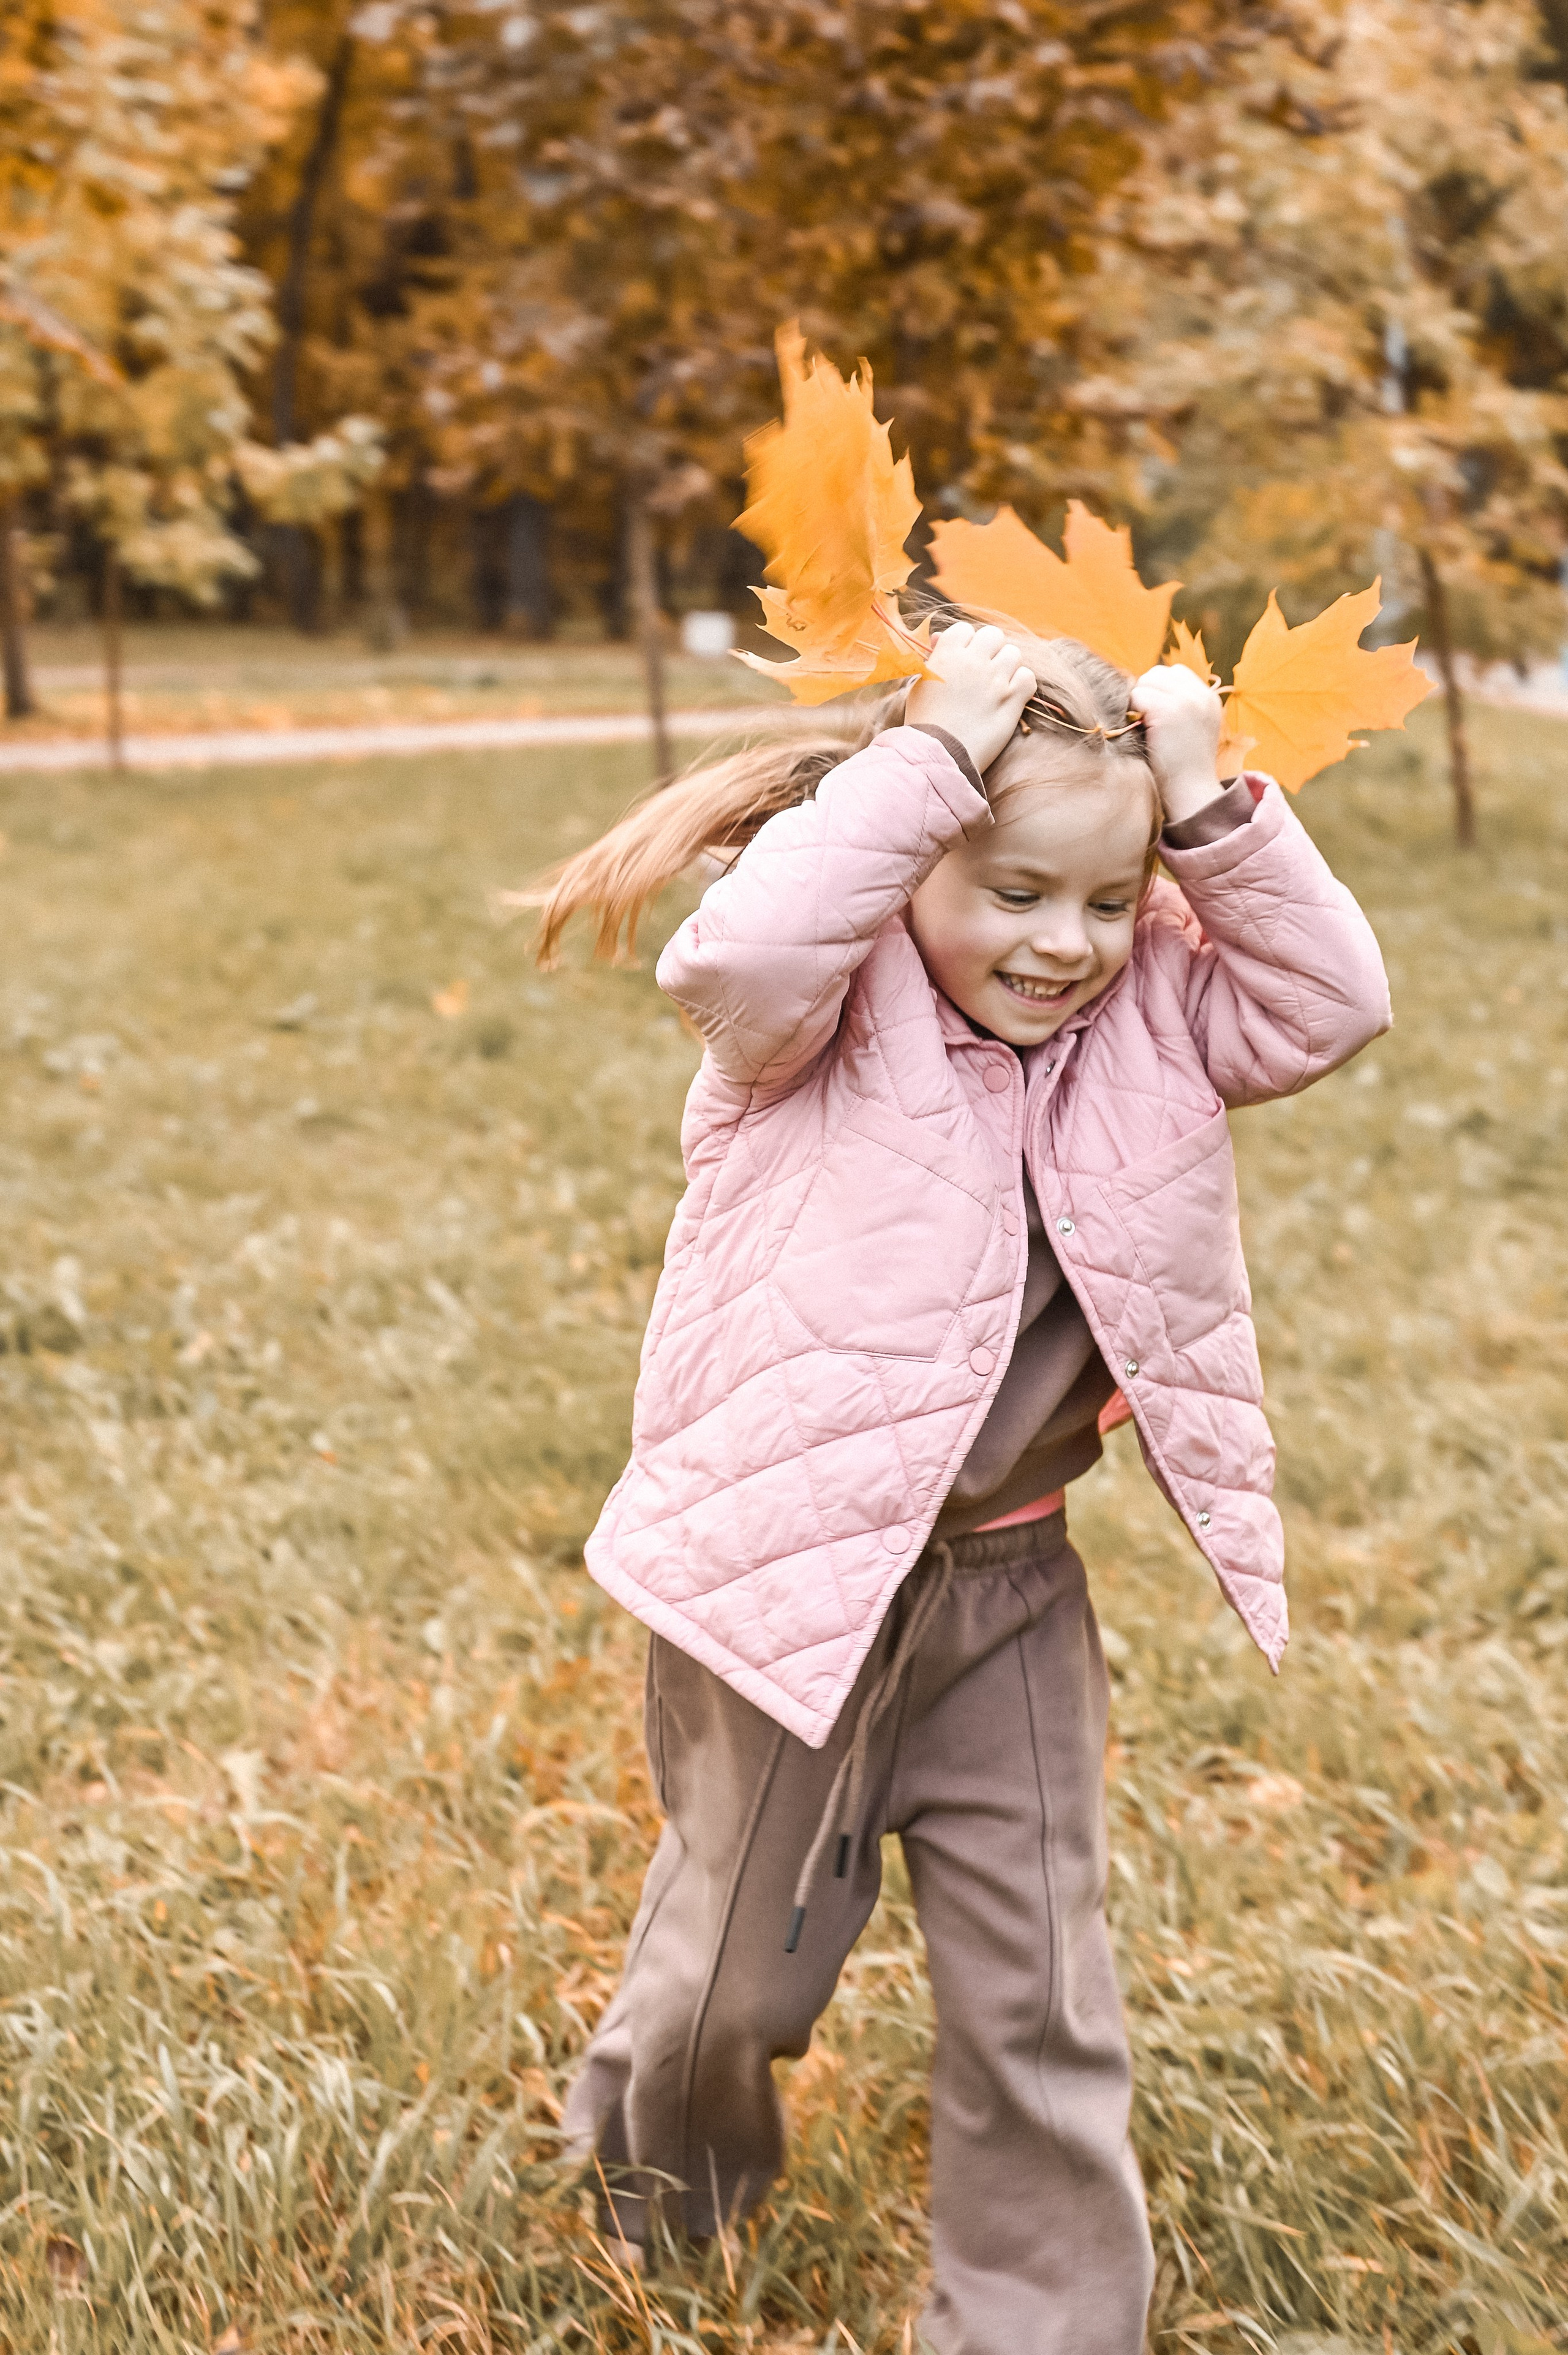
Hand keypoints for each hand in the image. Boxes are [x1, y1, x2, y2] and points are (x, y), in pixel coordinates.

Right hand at [906, 621, 1035, 776]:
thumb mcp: (920, 684)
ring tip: (996, 685)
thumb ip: (934, 658)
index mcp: (947, 653)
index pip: (964, 629)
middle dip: (989, 650)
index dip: (965, 644)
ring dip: (1007, 666)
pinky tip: (1010, 696)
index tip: (963, 660)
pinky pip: (1028, 676)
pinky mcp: (1012, 699)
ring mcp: (995, 679)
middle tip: (983, 670)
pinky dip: (1022, 684)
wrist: (939, 754)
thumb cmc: (925, 722)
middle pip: (993, 635)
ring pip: (1013, 653)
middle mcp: (973, 661)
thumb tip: (940, 638)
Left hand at [1130, 664, 1223, 823]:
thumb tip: (1147, 688)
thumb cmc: (1183, 768)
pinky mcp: (1168, 710)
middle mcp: (1201, 695)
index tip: (1155, 715)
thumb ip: (1180, 706)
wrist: (1190, 793)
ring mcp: (1186, 700)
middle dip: (1146, 693)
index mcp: (1210, 699)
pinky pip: (1138, 696)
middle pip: (1158, 673)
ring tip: (1144, 727)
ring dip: (1138, 702)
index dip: (1159, 690)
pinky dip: (1133, 712)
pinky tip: (1141, 731)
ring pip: (1146, 681)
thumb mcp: (1192, 729)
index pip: (1175, 673)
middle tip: (1145, 721)